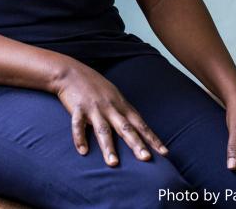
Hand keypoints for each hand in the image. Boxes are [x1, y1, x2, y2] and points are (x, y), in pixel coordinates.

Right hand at [52, 61, 169, 166]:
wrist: (71, 72)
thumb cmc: (95, 85)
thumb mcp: (114, 96)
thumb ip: (125, 112)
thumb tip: (139, 127)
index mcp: (121, 105)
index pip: (140, 125)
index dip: (152, 139)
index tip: (164, 153)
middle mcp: (110, 107)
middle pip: (126, 128)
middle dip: (136, 144)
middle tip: (146, 159)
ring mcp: (94, 108)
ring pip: (103, 130)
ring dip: (109, 147)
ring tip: (113, 163)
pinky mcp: (78, 108)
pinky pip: (78, 125)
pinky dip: (80, 138)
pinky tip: (83, 151)